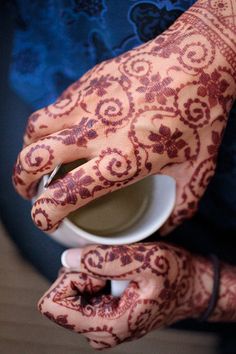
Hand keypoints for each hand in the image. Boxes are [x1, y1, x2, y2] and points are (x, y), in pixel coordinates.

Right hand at [13, 0, 235, 233]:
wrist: (198, 57)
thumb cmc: (201, 112)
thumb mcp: (199, 168)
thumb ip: (182, 204)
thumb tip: (167, 225)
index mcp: (119, 160)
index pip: (64, 195)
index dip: (44, 214)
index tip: (44, 220)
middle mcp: (94, 132)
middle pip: (33, 159)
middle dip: (22, 181)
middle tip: (29, 191)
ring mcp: (86, 103)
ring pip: (35, 128)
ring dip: (28, 149)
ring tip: (36, 159)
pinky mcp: (87, 82)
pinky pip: (54, 105)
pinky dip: (50, 124)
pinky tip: (63, 129)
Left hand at [37, 242, 203, 349]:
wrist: (191, 286)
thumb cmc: (174, 274)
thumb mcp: (147, 260)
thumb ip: (105, 260)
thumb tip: (67, 258)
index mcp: (106, 327)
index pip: (53, 304)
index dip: (74, 278)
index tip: (101, 272)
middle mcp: (98, 333)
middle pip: (60, 296)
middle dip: (82, 275)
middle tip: (114, 271)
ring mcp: (99, 325)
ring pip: (70, 291)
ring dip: (90, 275)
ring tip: (119, 273)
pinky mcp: (102, 314)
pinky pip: (81, 290)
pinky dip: (95, 277)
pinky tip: (118, 276)